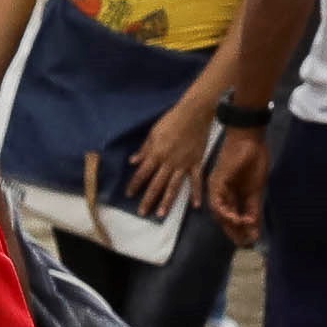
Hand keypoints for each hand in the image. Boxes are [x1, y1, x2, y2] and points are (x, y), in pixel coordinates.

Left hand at [130, 90, 216, 207]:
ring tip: (161, 214)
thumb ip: (144, 149)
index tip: (129, 194)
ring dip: (167, 201)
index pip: (142, 173)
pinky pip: (196, 180)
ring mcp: (184, 163)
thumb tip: (133, 162)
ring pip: (174, 186)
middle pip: (156, 184)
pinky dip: (196, 192)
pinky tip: (196, 205)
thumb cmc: (172, 120)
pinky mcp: (197, 162)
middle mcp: (169, 162)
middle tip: (142, 213)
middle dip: (148, 199)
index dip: (135, 184)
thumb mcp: (153, 132)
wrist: (195, 113)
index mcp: (156, 153)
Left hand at [207, 121, 269, 241]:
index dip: (241, 231)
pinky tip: (236, 217)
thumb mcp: (256, 191)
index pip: (234, 219)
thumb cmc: (255, 161)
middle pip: (225, 220)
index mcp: (233, 197)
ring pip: (219, 214)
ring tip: (243, 230)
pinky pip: (217, 202)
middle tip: (245, 243)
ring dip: (231, 224)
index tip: (250, 242)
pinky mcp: (215, 183)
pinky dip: (225, 212)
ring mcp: (217, 190)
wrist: (251, 140)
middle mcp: (222, 195)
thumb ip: (254, 209)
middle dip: (234, 232)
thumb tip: (255, 227)